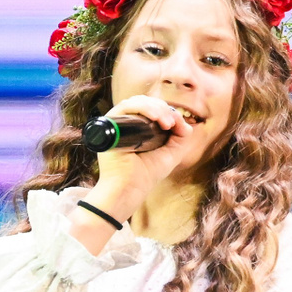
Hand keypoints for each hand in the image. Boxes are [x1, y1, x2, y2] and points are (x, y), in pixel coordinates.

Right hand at [85, 93, 197, 219]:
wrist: (130, 189)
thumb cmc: (147, 174)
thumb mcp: (171, 152)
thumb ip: (180, 135)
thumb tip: (183, 119)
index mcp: (138, 128)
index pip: (152, 108)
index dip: (166, 111)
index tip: (177, 126)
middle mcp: (125, 124)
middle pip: (145, 102)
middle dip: (163, 109)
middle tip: (172, 124)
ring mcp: (115, 124)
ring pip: (136, 102)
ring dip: (156, 108)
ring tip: (166, 123)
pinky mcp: (108, 126)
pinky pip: (125, 107)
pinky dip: (143, 108)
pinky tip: (156, 119)